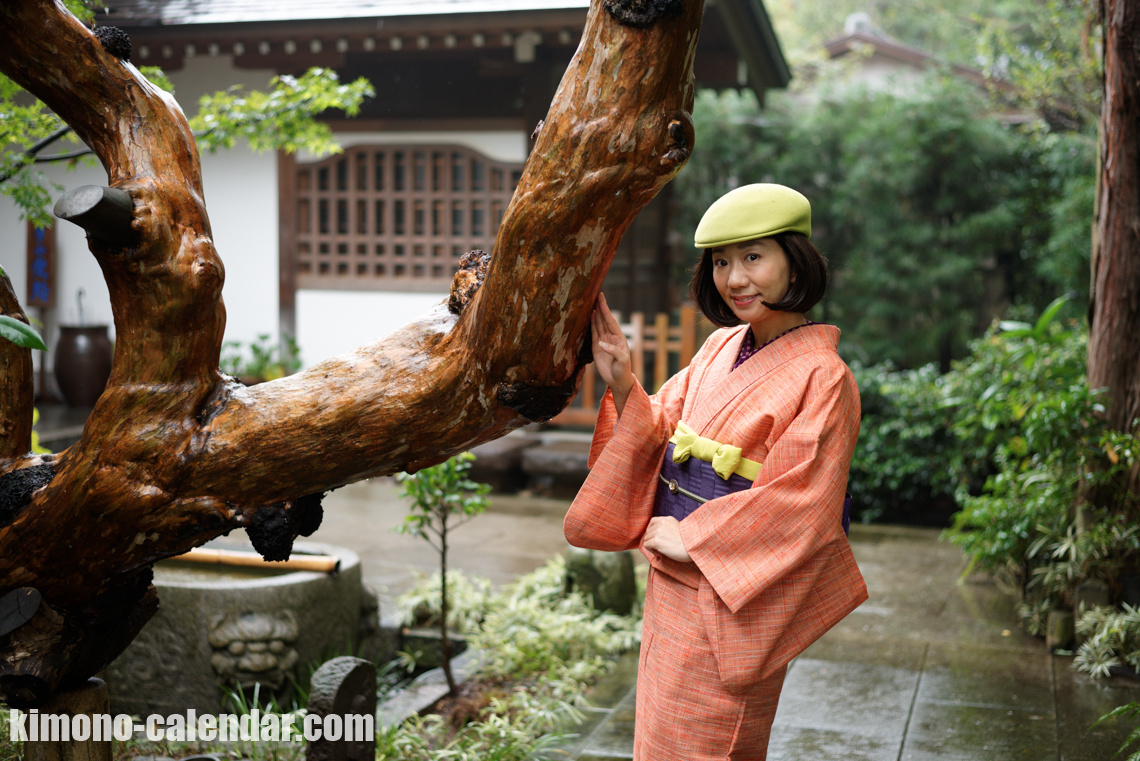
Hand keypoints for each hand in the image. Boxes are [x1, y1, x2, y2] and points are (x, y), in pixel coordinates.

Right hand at [591, 293, 632, 413]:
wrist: (617, 380)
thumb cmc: (623, 370)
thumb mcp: (622, 361)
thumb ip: (614, 351)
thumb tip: (601, 343)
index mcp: (619, 337)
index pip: (611, 320)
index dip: (606, 309)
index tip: (601, 298)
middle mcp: (611, 337)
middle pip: (604, 319)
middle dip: (600, 307)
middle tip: (596, 294)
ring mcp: (603, 341)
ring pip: (598, 324)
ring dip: (595, 313)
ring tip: (591, 301)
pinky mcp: (596, 347)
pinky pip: (593, 333)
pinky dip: (592, 323)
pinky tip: (590, 315)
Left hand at [643, 516, 690, 562]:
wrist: (692, 549)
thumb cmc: (687, 543)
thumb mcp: (678, 529)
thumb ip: (668, 528)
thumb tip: (657, 535)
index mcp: (668, 519)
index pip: (652, 521)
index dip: (651, 530)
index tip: (655, 537)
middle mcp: (662, 523)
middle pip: (648, 531)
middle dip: (653, 540)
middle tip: (662, 547)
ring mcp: (658, 531)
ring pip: (646, 539)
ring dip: (652, 546)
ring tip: (663, 550)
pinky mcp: (656, 541)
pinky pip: (646, 545)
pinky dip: (652, 551)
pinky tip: (661, 553)